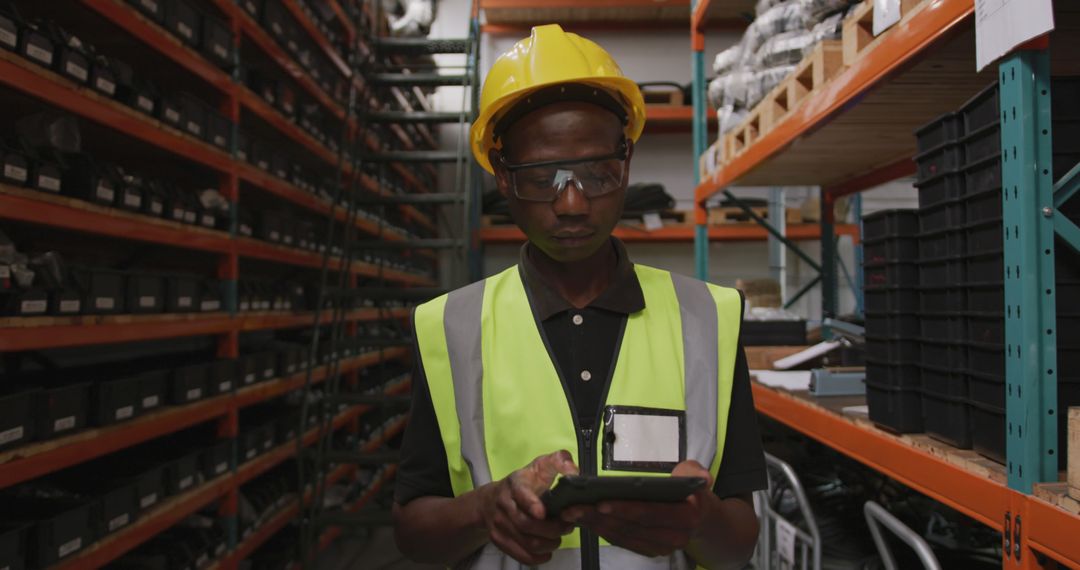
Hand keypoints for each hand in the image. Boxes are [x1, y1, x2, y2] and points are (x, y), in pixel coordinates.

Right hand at [478, 450, 579, 564]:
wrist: (490, 500)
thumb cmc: (523, 482)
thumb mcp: (540, 465)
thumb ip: (560, 461)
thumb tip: (574, 472)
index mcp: (515, 484)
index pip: (521, 494)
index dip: (531, 504)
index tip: (543, 512)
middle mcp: (503, 505)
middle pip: (526, 524)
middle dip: (552, 529)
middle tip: (567, 526)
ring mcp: (500, 525)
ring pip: (527, 542)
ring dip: (549, 543)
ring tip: (559, 537)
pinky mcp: (499, 541)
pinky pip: (521, 555)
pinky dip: (538, 557)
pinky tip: (547, 550)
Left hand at [561, 460, 714, 557]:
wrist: (699, 518)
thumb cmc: (691, 491)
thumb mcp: (696, 475)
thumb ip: (695, 472)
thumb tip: (703, 477)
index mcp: (686, 518)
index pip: (651, 514)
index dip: (625, 509)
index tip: (601, 502)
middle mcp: (674, 537)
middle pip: (631, 527)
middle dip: (600, 517)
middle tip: (574, 507)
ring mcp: (660, 547)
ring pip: (622, 536)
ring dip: (595, 525)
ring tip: (572, 512)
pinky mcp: (648, 550)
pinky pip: (621, 541)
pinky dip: (601, 531)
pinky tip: (584, 520)